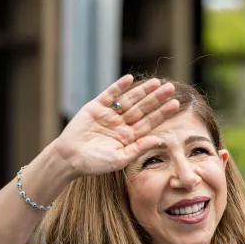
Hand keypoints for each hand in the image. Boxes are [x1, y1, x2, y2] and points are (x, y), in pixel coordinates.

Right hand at [51, 75, 180, 177]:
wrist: (68, 158)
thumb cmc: (94, 164)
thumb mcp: (120, 159)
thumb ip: (139, 148)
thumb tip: (160, 139)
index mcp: (129, 138)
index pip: (149, 123)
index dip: (162, 113)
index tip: (175, 104)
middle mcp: (121, 125)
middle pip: (143, 109)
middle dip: (156, 98)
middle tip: (171, 88)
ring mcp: (109, 115)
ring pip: (129, 100)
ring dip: (142, 91)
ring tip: (156, 82)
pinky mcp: (96, 107)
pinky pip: (110, 94)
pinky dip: (119, 86)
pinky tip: (130, 79)